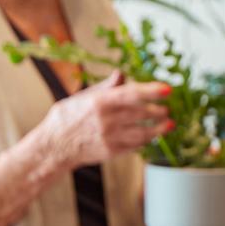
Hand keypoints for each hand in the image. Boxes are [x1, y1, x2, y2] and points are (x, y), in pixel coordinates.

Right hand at [39, 72, 171, 169]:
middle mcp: (106, 120)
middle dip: (159, 111)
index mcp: (99, 102)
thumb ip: (106, 87)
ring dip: (159, 128)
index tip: (168, 89)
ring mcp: (110, 137)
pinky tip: (152, 135)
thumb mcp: (84, 96)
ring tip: (169, 123)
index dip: (152, 91)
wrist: (55, 146)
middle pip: (141, 113)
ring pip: (143, 132)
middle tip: (168, 108)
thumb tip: (122, 73)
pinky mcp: (112, 151)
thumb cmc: (69, 117)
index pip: (131, 94)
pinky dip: (146, 140)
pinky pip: (135, 145)